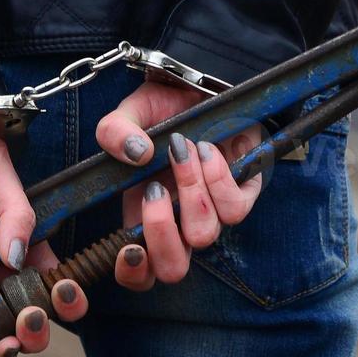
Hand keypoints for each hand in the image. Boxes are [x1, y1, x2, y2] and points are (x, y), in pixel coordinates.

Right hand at [95, 81, 265, 288]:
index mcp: (144, 215)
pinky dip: (216, 177)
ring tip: (182, 150)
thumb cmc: (165, 106)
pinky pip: (234, 207)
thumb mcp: (130, 113)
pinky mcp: (243, 195)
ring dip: (190, 190)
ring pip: (204, 234)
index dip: (133, 272)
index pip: (139, 271)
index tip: (130, 247)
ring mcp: (212, 212)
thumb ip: (114, 132)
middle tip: (154, 189)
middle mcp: (179, 222)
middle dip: (161, 234)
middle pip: (173, 269)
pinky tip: (205, 149)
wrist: (205, 84)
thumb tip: (135, 154)